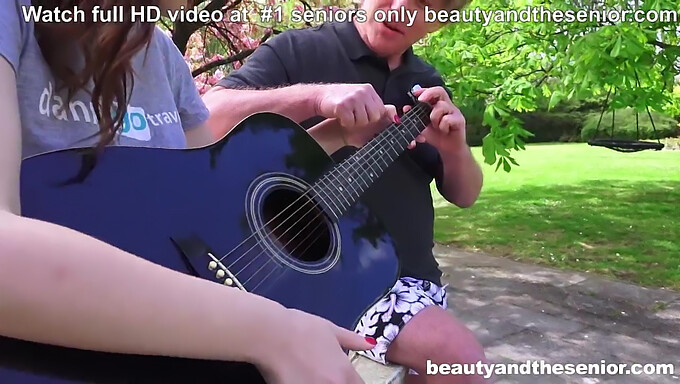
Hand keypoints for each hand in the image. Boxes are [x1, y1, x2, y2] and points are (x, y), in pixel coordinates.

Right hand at [256, 308, 373, 383]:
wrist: (271, 334)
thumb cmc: (300, 328)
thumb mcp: (330, 329)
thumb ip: (351, 340)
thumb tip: (370, 344)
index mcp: (345, 372)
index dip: (351, 382)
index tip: (343, 378)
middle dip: (335, 383)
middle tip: (320, 374)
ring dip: (319, 383)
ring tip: (308, 375)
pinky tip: (297, 378)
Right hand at [313, 84, 388, 129]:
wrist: (320, 96)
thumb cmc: (342, 100)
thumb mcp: (361, 99)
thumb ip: (375, 106)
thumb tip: (395, 118)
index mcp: (369, 90)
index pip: (381, 110)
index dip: (373, 117)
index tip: (363, 115)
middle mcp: (362, 92)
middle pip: (374, 117)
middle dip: (364, 121)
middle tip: (354, 116)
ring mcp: (353, 98)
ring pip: (362, 121)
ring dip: (353, 123)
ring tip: (347, 115)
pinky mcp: (343, 105)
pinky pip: (350, 122)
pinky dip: (345, 123)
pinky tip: (340, 116)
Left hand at [405, 86, 467, 153]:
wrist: (448, 149)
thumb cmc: (436, 136)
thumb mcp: (422, 126)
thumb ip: (415, 117)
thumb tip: (406, 108)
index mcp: (438, 104)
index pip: (433, 91)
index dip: (424, 90)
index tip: (414, 94)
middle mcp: (447, 105)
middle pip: (440, 91)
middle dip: (428, 93)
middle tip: (420, 101)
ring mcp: (454, 111)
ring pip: (441, 106)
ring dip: (434, 118)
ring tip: (436, 127)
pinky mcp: (460, 120)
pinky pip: (447, 119)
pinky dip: (442, 127)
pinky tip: (444, 131)